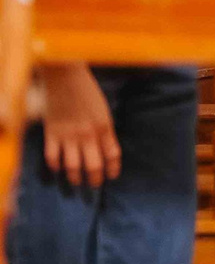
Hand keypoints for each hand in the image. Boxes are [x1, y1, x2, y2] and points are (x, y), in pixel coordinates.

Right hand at [37, 65, 118, 186]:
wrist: (65, 78)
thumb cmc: (87, 92)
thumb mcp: (103, 111)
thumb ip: (105, 130)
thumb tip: (105, 148)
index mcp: (105, 128)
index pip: (113, 156)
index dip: (113, 169)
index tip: (112, 176)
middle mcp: (88, 135)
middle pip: (94, 167)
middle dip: (95, 180)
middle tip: (95, 186)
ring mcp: (68, 136)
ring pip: (72, 167)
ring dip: (75, 178)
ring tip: (76, 181)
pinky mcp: (51, 134)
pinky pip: (52, 157)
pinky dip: (55, 166)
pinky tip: (58, 168)